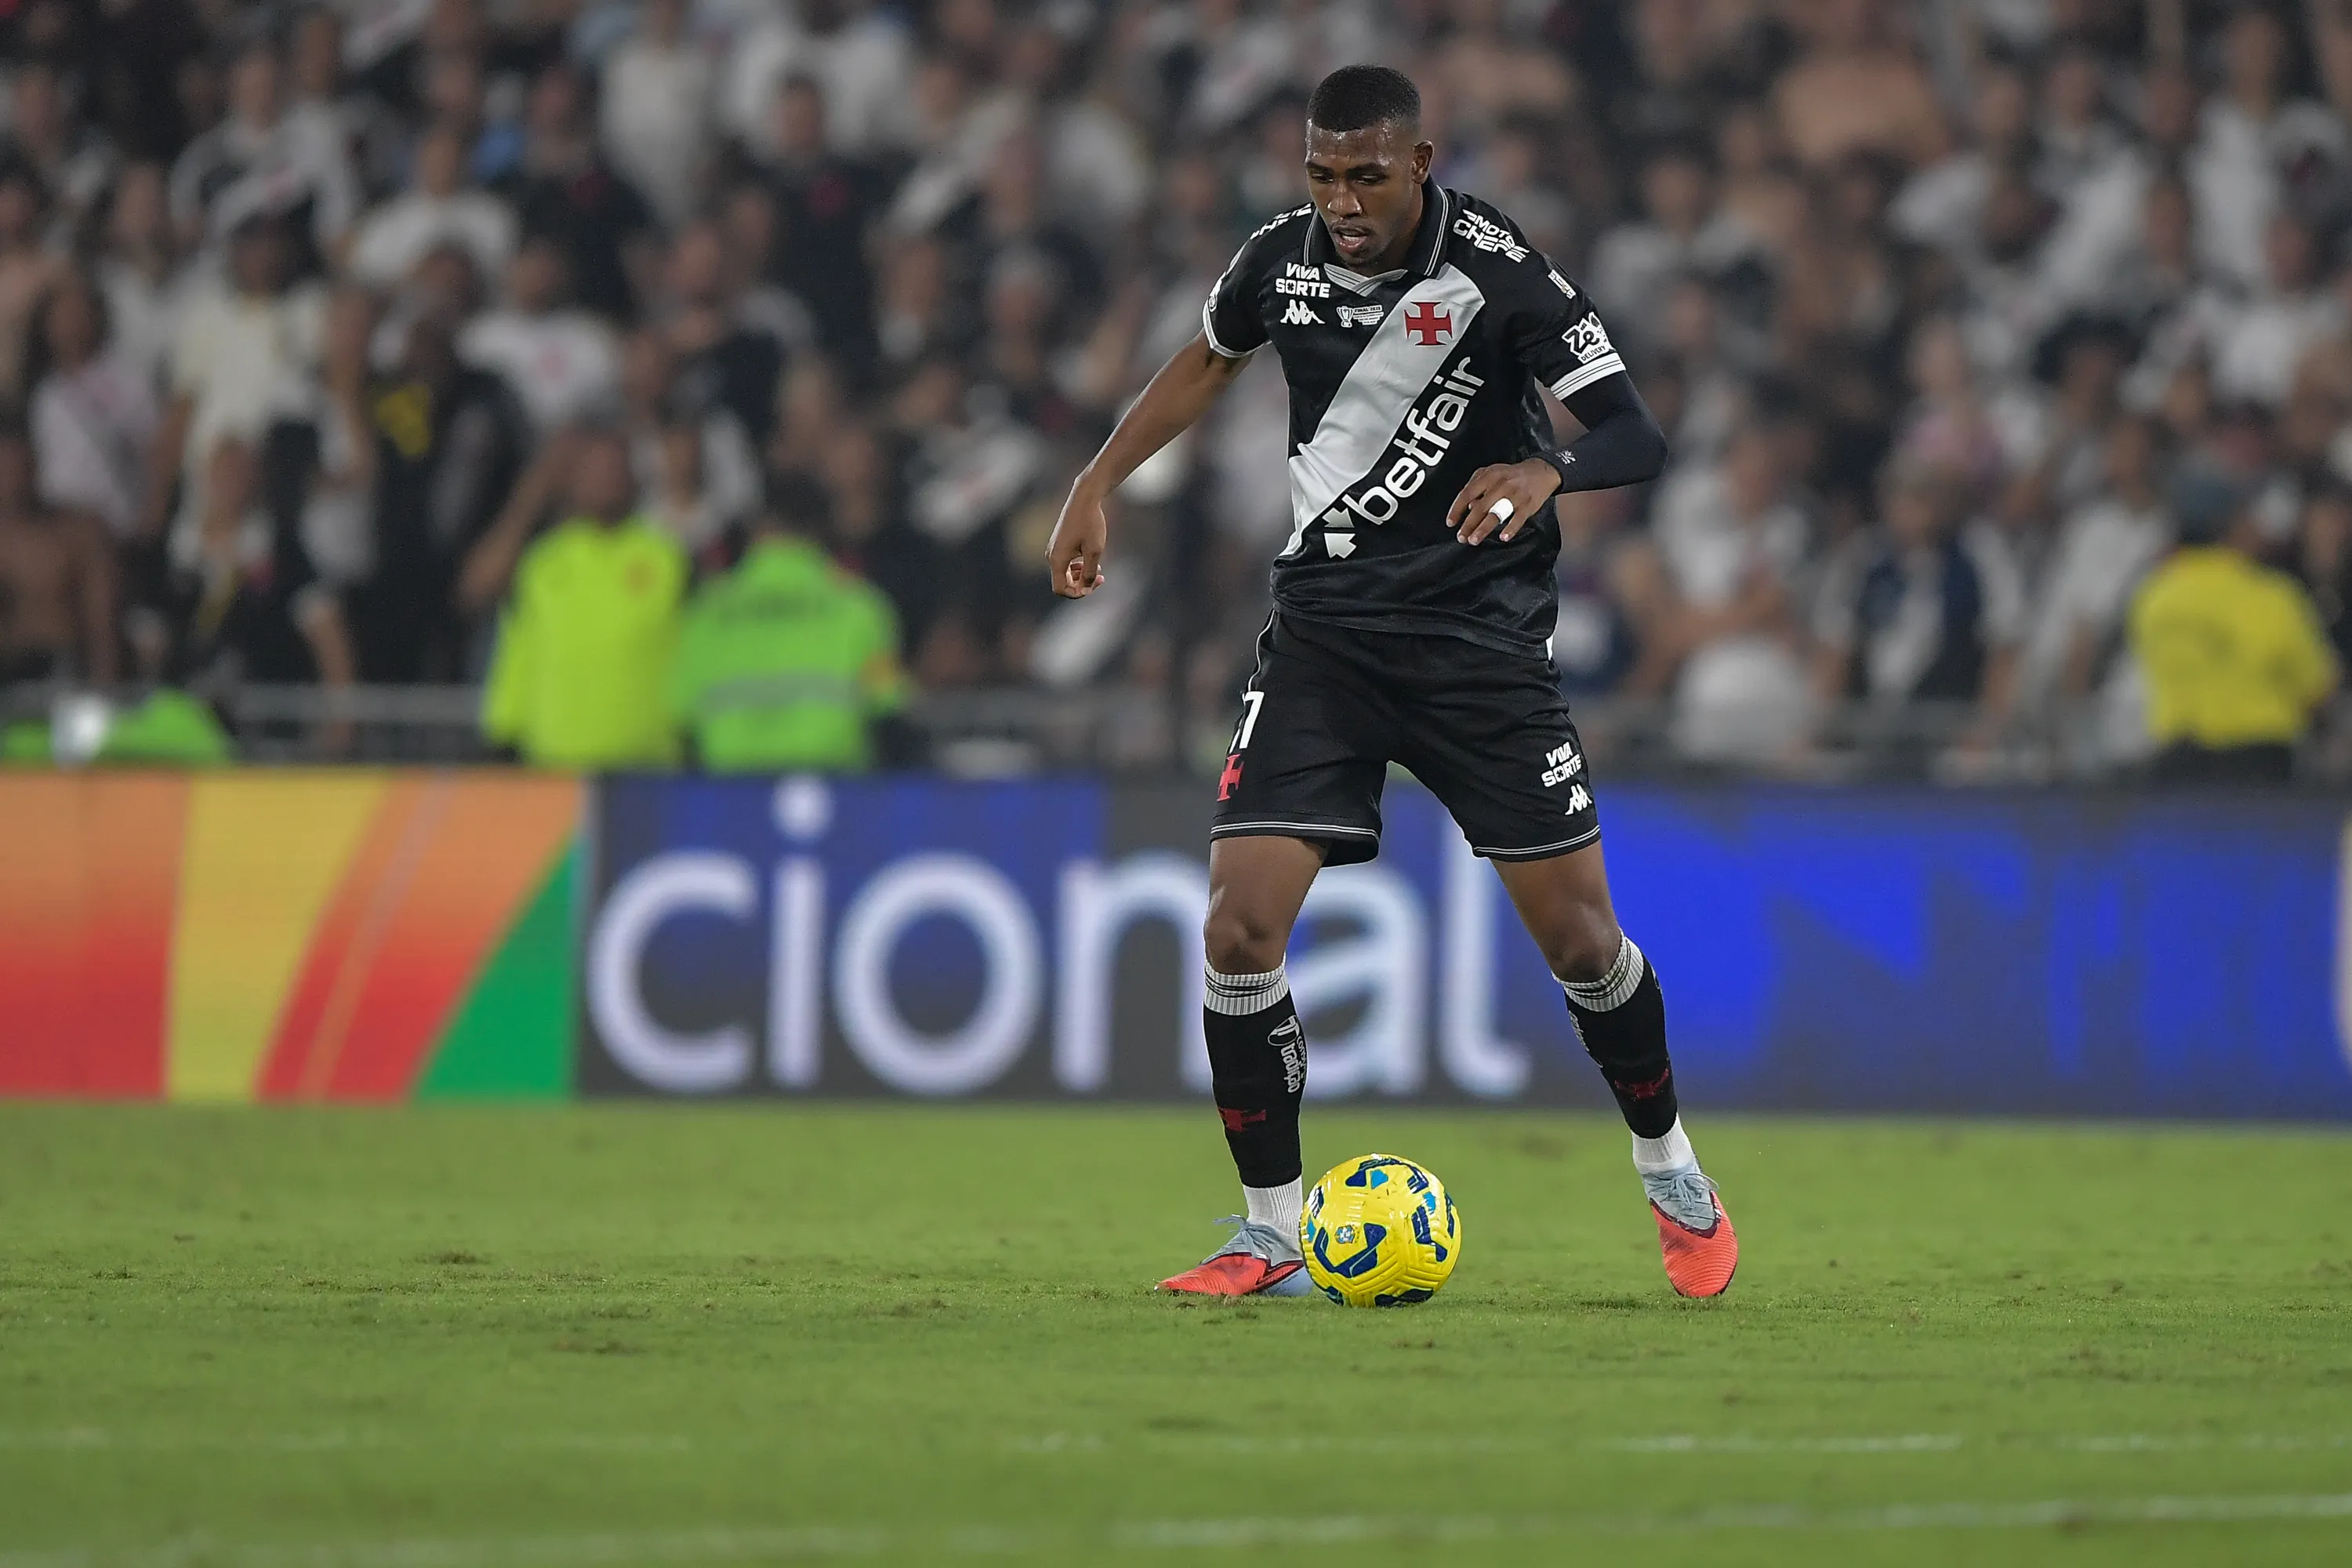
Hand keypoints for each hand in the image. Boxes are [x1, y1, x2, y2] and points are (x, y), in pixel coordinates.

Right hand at [1046, 479, 1109, 596]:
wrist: (1084, 498)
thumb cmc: (1090, 523)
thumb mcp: (1095, 551)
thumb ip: (1090, 573)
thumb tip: (1085, 590)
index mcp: (1057, 559)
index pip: (1060, 589)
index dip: (1077, 593)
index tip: (1095, 584)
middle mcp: (1051, 555)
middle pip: (1063, 582)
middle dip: (1082, 583)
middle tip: (1102, 577)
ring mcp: (1053, 548)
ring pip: (1065, 573)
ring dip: (1081, 575)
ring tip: (1098, 567)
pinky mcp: (1058, 543)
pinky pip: (1065, 562)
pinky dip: (1078, 565)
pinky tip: (1090, 558)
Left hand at [1446, 458, 1562, 545]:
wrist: (1541, 471)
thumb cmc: (1512, 475)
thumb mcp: (1492, 473)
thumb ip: (1477, 486)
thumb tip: (1468, 506)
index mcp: (1489, 476)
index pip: (1467, 493)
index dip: (1457, 509)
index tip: (1451, 522)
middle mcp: (1501, 484)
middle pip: (1480, 507)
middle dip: (1468, 524)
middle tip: (1462, 537)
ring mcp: (1515, 495)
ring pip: (1496, 514)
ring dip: (1483, 529)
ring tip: (1474, 539)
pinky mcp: (1528, 504)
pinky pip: (1518, 519)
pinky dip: (1510, 529)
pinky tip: (1503, 537)